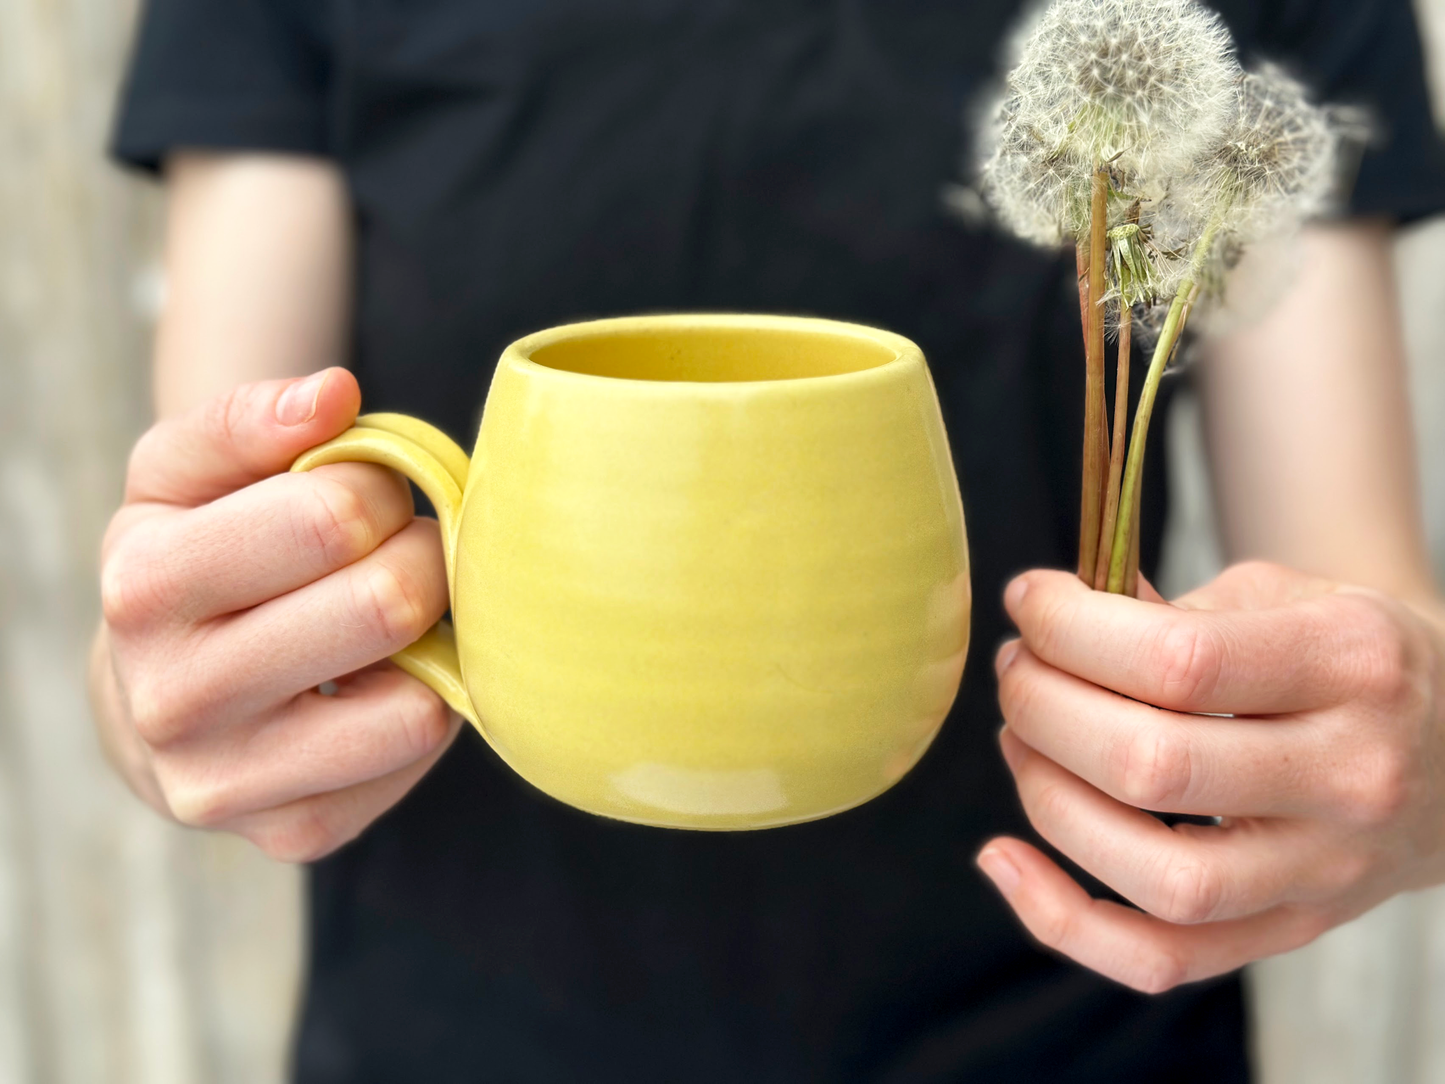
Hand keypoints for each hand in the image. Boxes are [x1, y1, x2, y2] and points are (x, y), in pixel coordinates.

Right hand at [91, 370, 458, 860]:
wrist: (153, 698)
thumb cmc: (191, 562)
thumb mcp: (184, 476)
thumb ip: (250, 421)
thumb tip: (335, 393)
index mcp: (145, 586)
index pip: (335, 515)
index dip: (381, 487)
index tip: (368, 494)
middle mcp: (174, 699)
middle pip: (388, 604)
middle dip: (420, 556)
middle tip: (400, 551)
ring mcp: (230, 783)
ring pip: (416, 702)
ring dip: (429, 639)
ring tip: (389, 619)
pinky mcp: (293, 835)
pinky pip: (418, 753)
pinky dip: (421, 703)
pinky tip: (376, 683)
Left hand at [979, 561, 1444, 992]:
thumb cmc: (1347, 657)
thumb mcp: (1288, 595)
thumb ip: (1175, 610)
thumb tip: (1051, 625)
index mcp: (1354, 664)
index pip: (1178, 660)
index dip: (1069, 628)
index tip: (1027, 602)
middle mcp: (1352, 776)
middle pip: (1152, 767)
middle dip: (1044, 709)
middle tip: (1018, 669)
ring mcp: (1327, 870)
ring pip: (1160, 877)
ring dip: (1049, 802)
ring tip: (1020, 739)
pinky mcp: (1293, 930)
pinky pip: (1163, 959)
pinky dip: (1065, 921)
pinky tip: (1004, 859)